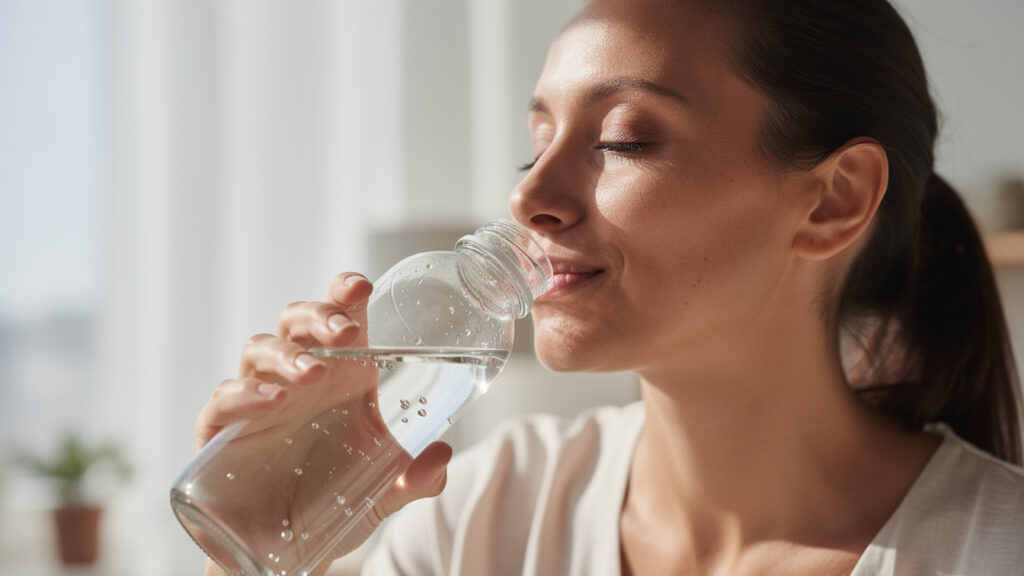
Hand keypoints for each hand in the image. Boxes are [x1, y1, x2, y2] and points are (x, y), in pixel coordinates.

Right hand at [195, 273, 452, 575]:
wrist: (287, 548)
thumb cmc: (336, 500)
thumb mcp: (386, 491)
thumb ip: (417, 477)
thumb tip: (441, 458)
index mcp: (343, 375)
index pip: (342, 318)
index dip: (346, 293)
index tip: (361, 286)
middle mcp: (299, 377)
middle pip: (297, 321)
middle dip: (319, 316)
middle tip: (344, 333)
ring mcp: (258, 399)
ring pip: (260, 349)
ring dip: (287, 354)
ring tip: (313, 372)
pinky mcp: (221, 429)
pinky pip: (224, 398)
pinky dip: (243, 393)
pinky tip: (269, 401)